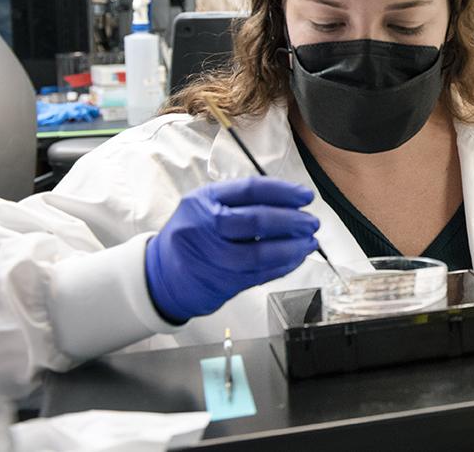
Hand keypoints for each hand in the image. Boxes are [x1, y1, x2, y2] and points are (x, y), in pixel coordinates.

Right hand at [144, 177, 318, 322]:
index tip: (305, 196)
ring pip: (261, 253)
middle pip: (257, 221)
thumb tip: (290, 201)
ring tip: (310, 242)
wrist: (162, 276)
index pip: (250, 190)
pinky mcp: (220, 283)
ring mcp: (211, 258)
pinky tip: (297, 258)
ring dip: (293, 248)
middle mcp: (204, 227)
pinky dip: (284, 266)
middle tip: (311, 222)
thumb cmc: (192, 235)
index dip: (283, 192)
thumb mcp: (204, 205)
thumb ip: (240, 201)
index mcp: (202, 201)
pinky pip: (260, 274)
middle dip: (292, 221)